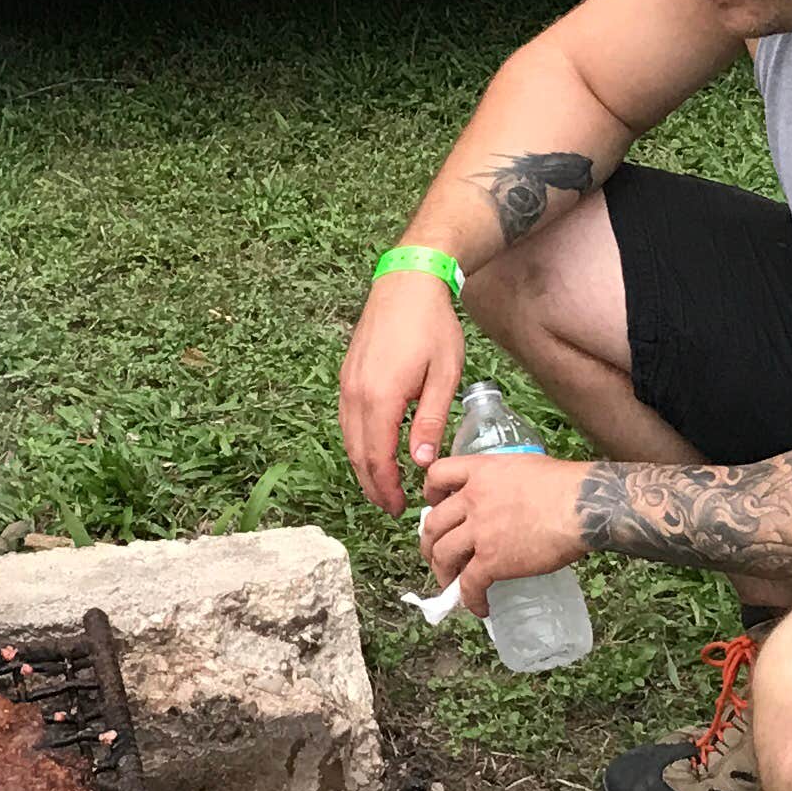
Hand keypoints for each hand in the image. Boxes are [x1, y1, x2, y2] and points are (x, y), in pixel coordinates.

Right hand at [339, 268, 467, 516]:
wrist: (407, 282)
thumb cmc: (432, 326)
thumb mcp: (444, 376)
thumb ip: (430, 422)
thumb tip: (421, 463)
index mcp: (381, 399)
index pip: (377, 459)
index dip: (387, 489)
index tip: (401, 508)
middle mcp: (356, 395)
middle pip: (358, 455)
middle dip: (373, 486)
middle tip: (392, 507)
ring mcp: (347, 384)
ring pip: (348, 439)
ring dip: (363, 467)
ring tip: (383, 486)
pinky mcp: (347, 375)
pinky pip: (347, 421)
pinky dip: (358, 444)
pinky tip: (373, 450)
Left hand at [418, 448, 592, 611]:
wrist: (582, 506)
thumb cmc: (567, 484)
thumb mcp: (525, 466)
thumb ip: (506, 480)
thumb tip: (511, 497)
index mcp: (481, 472)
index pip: (437, 475)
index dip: (430, 493)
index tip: (434, 505)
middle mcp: (472, 500)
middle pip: (433, 523)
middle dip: (429, 543)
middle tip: (436, 554)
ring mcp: (479, 532)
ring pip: (443, 555)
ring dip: (442, 573)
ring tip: (451, 584)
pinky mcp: (491, 561)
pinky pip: (469, 585)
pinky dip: (470, 600)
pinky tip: (479, 607)